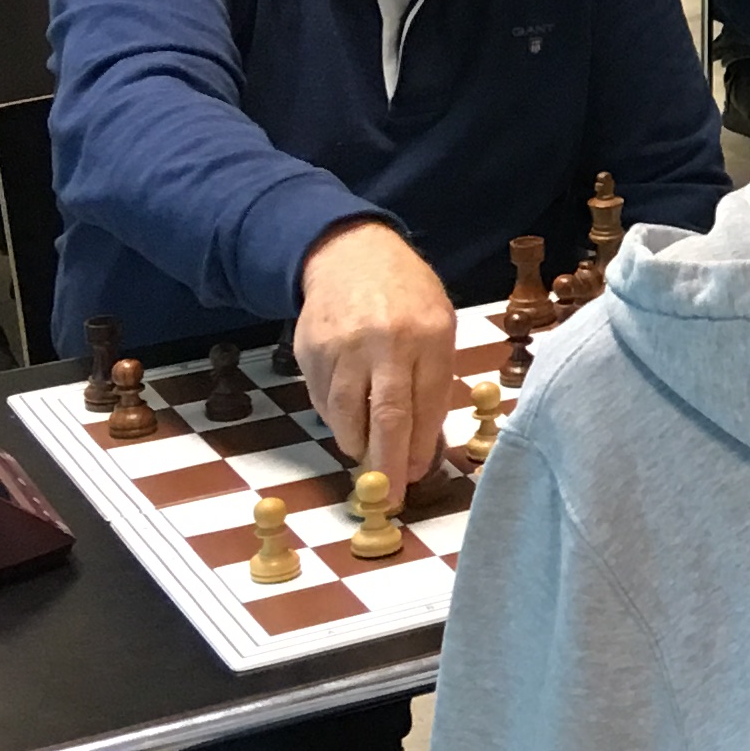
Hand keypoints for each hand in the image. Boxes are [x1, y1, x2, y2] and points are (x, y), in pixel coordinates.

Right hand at [293, 220, 457, 490]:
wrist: (351, 255)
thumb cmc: (406, 296)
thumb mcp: (438, 325)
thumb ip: (432, 379)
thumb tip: (424, 443)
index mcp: (427, 335)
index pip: (425, 404)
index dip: (419, 447)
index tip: (414, 475)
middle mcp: (384, 341)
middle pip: (385, 415)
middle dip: (388, 463)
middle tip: (390, 495)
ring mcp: (343, 345)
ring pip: (345, 413)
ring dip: (357, 444)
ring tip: (367, 457)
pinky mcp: (311, 349)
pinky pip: (321, 399)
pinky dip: (335, 418)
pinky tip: (347, 420)